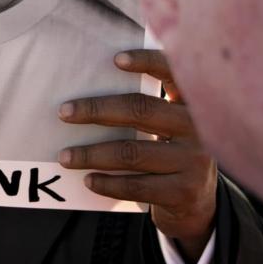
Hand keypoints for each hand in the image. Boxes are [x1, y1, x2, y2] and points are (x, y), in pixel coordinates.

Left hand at [57, 48, 217, 263]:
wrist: (198, 204)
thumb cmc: (169, 153)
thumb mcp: (169, 126)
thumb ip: (145, 109)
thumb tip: (86, 99)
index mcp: (190, 103)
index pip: (172, 73)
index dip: (147, 62)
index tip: (116, 59)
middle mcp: (197, 128)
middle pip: (141, 110)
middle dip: (97, 110)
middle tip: (64, 112)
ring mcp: (194, 161)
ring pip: (132, 153)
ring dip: (92, 154)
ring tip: (66, 156)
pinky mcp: (184, 192)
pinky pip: (137, 186)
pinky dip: (108, 183)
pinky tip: (89, 180)